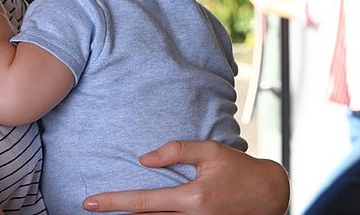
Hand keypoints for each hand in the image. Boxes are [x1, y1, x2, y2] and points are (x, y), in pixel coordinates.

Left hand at [82, 141, 289, 214]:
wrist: (269, 195)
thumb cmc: (240, 169)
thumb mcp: (212, 152)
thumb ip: (177, 151)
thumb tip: (144, 159)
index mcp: (193, 198)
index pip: (143, 202)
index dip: (114, 202)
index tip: (90, 202)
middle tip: (91, 206)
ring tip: (113, 209)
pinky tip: (141, 213)